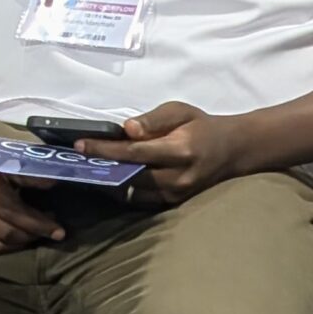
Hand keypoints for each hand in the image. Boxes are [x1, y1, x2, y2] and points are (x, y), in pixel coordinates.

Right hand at [0, 124, 64, 253]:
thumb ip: (27, 171)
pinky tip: (19, 236)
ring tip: (38, 233)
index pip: (10, 210)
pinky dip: (4, 244)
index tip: (59, 229)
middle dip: (33, 235)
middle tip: (53, 232)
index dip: (37, 223)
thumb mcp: (4, 152)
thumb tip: (56, 183)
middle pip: (3, 230)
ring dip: (20, 242)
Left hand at [80, 102, 251, 207]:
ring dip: (108, 181)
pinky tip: (108, 179)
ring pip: (131, 192)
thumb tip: (126, 129)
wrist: (233, 150)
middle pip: (130, 176)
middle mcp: (178, 177)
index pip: (135, 153)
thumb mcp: (181, 112)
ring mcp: (176, 193)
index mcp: (181, 151)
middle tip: (79, 158)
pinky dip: (122, 189)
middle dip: (102, 167)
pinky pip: (140, 199)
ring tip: (89, 168)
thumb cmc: (203, 126)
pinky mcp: (173, 202)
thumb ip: (153, 120)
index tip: (81, 145)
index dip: (106, 150)